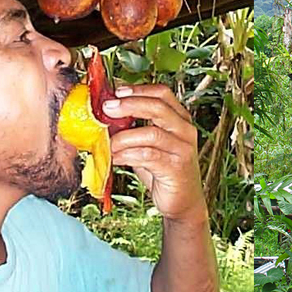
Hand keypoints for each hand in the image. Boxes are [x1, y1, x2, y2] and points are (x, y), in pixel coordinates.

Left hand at [102, 85, 204, 220]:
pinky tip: (116, 158)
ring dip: (124, 137)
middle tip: (107, 109)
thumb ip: (134, 129)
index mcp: (180, 119)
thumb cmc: (163, 171)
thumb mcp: (149, 145)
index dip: (139, 90)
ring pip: (151, 133)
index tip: (117, 91)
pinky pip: (148, 156)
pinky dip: (127, 155)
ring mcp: (183, 149)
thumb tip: (106, 116)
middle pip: (158, 107)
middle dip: (129, 105)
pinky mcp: (177, 168)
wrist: (183, 201)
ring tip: (108, 143)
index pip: (162, 94)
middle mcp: (185, 130)